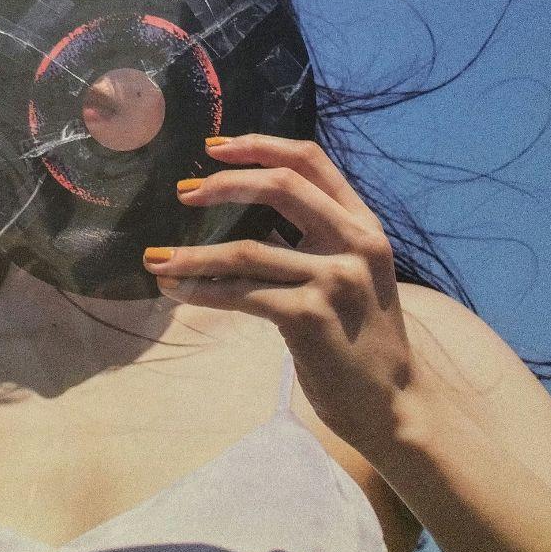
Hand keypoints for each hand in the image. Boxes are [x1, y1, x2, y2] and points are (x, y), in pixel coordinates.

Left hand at [142, 134, 414, 454]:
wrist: (394, 405)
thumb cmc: (363, 339)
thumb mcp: (354, 273)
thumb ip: (317, 238)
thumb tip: (247, 210)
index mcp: (363, 225)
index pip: (310, 161)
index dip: (260, 146)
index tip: (214, 148)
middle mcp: (355, 243)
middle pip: (280, 186)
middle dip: (224, 183)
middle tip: (184, 192)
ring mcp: (334, 279)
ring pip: (246, 251)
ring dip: (193, 255)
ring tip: (156, 259)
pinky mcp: (310, 317)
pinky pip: (241, 295)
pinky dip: (201, 290)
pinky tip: (175, 290)